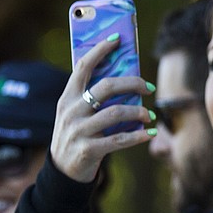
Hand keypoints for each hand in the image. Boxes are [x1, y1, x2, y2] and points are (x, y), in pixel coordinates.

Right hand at [51, 36, 154, 183]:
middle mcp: (71, 112)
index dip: (100, 50)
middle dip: (133, 83)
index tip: (117, 39)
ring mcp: (78, 131)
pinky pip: (118, 139)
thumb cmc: (78, 135)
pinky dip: (137, 136)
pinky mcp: (87, 150)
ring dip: (138, 111)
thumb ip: (93, 98)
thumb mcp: (77, 114)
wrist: (62, 173)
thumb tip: (128, 79)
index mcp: (67, 98)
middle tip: (149, 86)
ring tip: (149, 115)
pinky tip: (149, 134)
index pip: (83, 67)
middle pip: (106, 87)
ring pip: (115, 112)